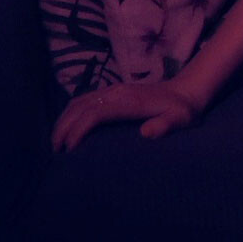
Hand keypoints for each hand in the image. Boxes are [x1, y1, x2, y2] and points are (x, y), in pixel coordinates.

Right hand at [51, 82, 201, 151]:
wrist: (187, 90)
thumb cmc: (183, 110)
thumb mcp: (181, 119)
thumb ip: (165, 126)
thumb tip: (146, 133)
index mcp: (130, 101)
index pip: (95, 114)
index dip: (79, 130)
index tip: (70, 150)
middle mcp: (117, 92)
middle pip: (80, 107)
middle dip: (64, 128)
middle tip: (56, 151)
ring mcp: (114, 90)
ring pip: (78, 102)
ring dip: (64, 120)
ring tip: (57, 143)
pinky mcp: (113, 91)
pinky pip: (84, 99)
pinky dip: (71, 113)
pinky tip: (68, 128)